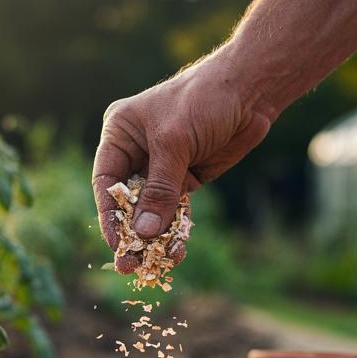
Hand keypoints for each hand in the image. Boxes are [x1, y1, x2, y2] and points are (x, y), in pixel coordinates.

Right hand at [92, 48, 273, 273]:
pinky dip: (175, 231)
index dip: (109, 215)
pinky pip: (175, 210)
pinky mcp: (187, 178)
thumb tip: (145, 232)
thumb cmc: (203, 100)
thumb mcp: (175, 142)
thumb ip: (160, 188)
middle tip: (129, 265)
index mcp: (121, 134)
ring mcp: (163, 167)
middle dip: (130, 233)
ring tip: (154, 266)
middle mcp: (137, 152)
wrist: (250, 91)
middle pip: (126, 201)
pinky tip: (175, 251)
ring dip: (154, 237)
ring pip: (152, 210)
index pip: (106, 181)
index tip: (116, 244)